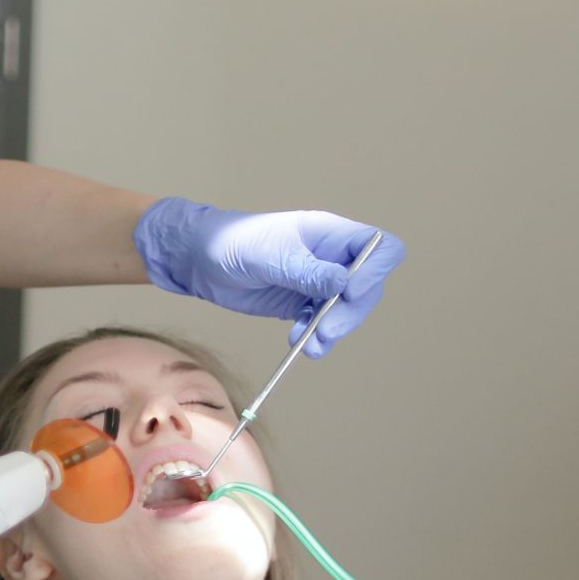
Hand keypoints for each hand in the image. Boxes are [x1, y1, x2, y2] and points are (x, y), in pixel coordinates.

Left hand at [132, 199, 404, 356]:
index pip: (378, 248)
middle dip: (351, 312)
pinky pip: (324, 324)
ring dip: (335, 331)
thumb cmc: (232, 242)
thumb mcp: (269, 254)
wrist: (199, 260)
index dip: (375, 271)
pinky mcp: (303, 304)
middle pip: (368, 287)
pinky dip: (318, 337)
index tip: (349, 291)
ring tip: (310, 345)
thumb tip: (342, 283)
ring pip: (348, 310)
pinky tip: (301, 342)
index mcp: (330, 234)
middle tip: (325, 330)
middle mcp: (331, 257)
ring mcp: (319, 282)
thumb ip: (306, 270)